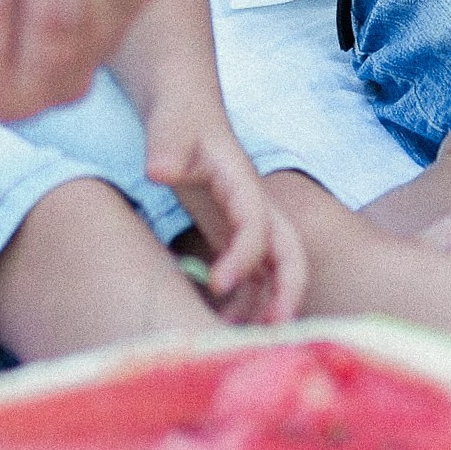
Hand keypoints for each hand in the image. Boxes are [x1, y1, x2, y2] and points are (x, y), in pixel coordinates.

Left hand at [142, 96, 306, 326]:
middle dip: (288, 291)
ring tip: (240, 340)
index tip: (217, 284)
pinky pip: (252, 274)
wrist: (185, 109)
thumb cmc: (179, 117)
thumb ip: (167, 147)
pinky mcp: (232, 233)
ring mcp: (248, 223)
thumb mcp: (170, 126)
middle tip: (273, 332)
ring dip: (266, 305)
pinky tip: (221, 322)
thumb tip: (160, 170)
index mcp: (243, 183)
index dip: (243, 257)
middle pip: (290, 253)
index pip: (257, 225)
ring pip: (274, 271)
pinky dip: (244, 301)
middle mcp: (255, 207)